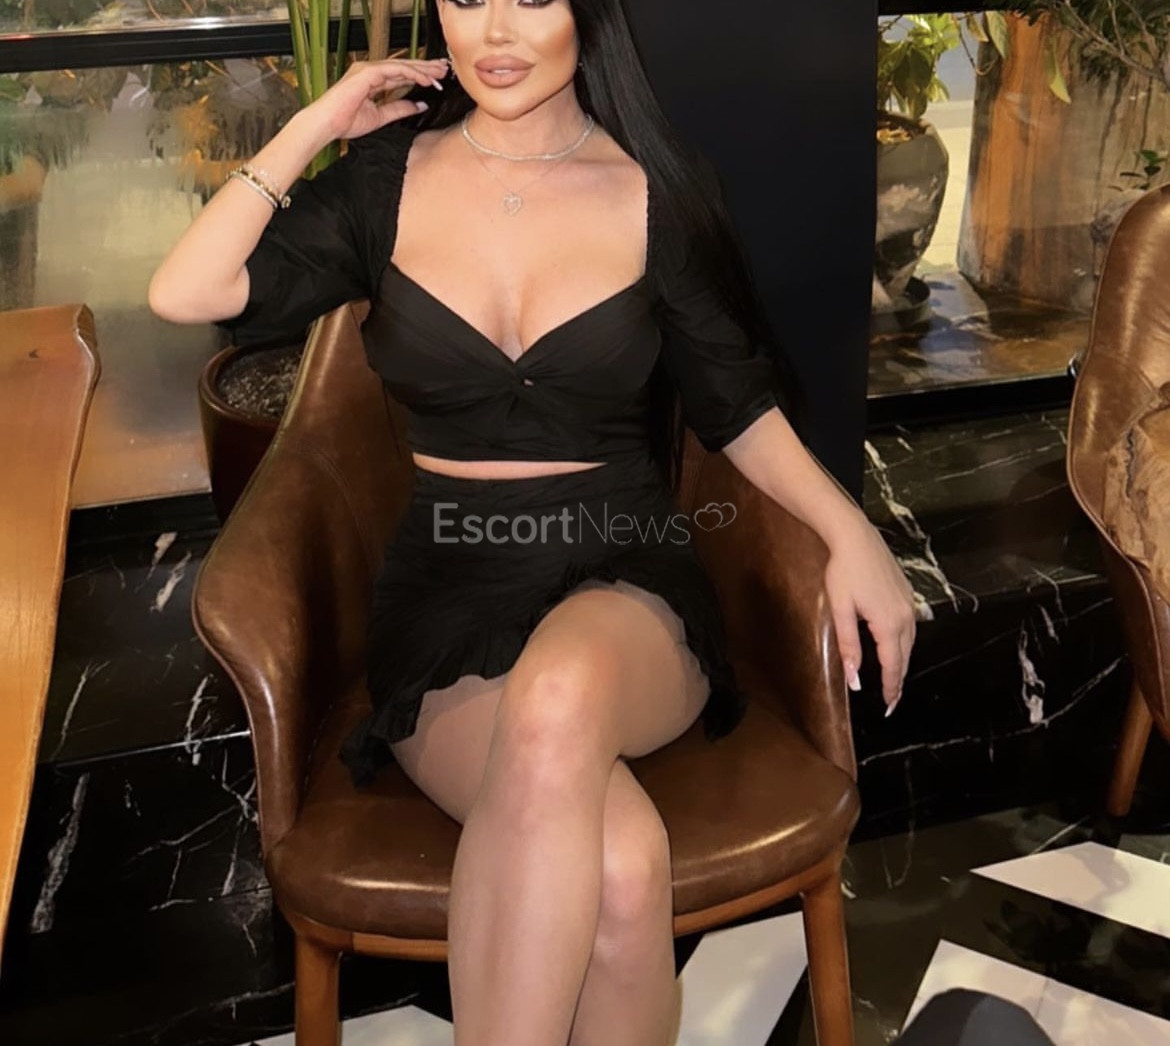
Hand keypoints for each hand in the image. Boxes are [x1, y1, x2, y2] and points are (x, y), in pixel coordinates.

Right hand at [304, 56, 449, 141]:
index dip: (420, 76)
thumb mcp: (381, 117)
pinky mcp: (367, 73)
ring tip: (440, 73)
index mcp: (373, 81)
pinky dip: (412, 73)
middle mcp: (371, 72)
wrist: (327, 125)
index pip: (401, 76)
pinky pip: (395, 70)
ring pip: (402, 65)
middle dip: (425, 68)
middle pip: (404, 67)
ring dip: (422, 69)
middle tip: (444, 69)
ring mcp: (368, 70)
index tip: (437, 80)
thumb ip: (400, 109)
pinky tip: (426, 78)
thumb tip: (420, 105)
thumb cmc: (346, 122)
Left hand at [822, 516, 916, 714]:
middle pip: (904, 657)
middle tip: (892, 703)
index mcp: (889, 623)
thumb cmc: (843, 572)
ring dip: (902, 663)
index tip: (888, 707)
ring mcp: (909, 604)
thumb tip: (854, 680)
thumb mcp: (841, 610)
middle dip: (898, 681)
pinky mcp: (907, 593)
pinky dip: (904, 645)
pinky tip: (896, 649)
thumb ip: (849, 646)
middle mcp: (905, 616)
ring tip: (894, 682)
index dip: (890, 688)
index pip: (892, 665)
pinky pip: (910, 627)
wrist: (855, 536)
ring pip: (909, 643)